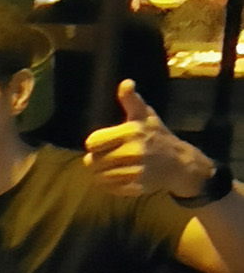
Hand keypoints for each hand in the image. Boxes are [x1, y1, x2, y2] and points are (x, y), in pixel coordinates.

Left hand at [83, 80, 209, 196]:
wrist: (180, 163)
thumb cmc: (158, 136)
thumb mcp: (145, 115)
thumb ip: (131, 100)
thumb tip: (126, 83)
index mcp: (131, 132)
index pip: (92, 143)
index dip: (95, 144)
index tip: (103, 143)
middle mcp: (133, 152)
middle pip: (93, 161)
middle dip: (96, 160)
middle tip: (105, 157)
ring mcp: (136, 171)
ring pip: (99, 176)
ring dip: (101, 173)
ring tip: (111, 167)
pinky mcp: (137, 186)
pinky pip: (110, 189)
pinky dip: (110, 185)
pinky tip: (119, 177)